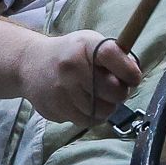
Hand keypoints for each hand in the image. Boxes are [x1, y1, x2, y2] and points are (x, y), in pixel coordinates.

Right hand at [19, 31, 139, 125]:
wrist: (30, 64)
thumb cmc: (69, 54)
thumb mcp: (90, 43)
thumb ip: (115, 56)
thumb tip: (134, 75)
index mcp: (84, 46)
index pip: (114, 57)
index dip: (130, 72)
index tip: (132, 77)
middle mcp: (72, 67)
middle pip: (115, 91)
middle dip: (120, 93)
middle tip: (111, 88)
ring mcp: (62, 90)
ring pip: (103, 111)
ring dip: (106, 107)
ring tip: (97, 96)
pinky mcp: (56, 108)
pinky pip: (87, 121)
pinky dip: (92, 115)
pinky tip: (85, 104)